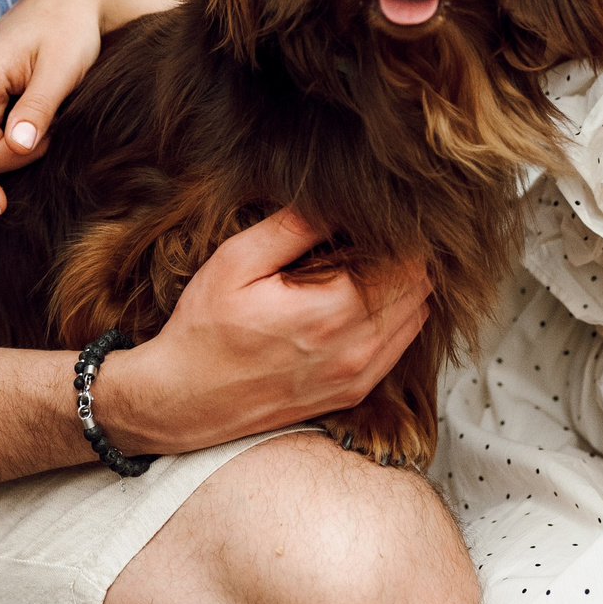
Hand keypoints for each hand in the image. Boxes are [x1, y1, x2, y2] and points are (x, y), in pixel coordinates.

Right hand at [0, 0, 180, 212]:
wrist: (71, 1)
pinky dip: (22, 134)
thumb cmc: (69, 29)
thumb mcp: (62, 69)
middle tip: (54, 126)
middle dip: (15, 155)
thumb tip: (18, 148)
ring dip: (22, 144)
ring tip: (51, 111)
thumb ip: (38, 109)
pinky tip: (43, 112)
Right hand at [95, 209, 433, 455]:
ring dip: (401, 287)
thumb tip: (339, 202)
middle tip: (368, 236)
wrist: (185, 401)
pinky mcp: (352, 392)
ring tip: (364, 266)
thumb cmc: (204, 329)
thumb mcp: (235, 263)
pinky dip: (393, 319)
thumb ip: (293, 228)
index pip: (405, 260)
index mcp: (330, 312)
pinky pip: (399, 347)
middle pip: (418, 287)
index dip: (396, 232)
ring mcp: (357, 376)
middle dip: (402, 255)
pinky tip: (359, 302)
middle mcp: (355, 350)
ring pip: (416, 316)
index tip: (370, 217)